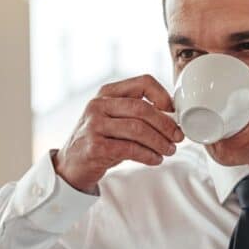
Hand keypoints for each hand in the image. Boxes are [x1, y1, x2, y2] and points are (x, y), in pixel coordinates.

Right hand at [54, 75, 183, 193]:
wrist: (71, 165)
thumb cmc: (99, 141)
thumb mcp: (114, 120)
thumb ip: (136, 114)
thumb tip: (172, 119)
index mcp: (106, 93)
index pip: (143, 82)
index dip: (163, 96)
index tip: (174, 112)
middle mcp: (98, 105)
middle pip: (143, 108)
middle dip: (166, 124)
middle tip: (178, 137)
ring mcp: (94, 125)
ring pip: (138, 129)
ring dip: (159, 142)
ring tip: (169, 150)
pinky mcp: (94, 147)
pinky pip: (130, 149)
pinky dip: (148, 155)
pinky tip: (155, 159)